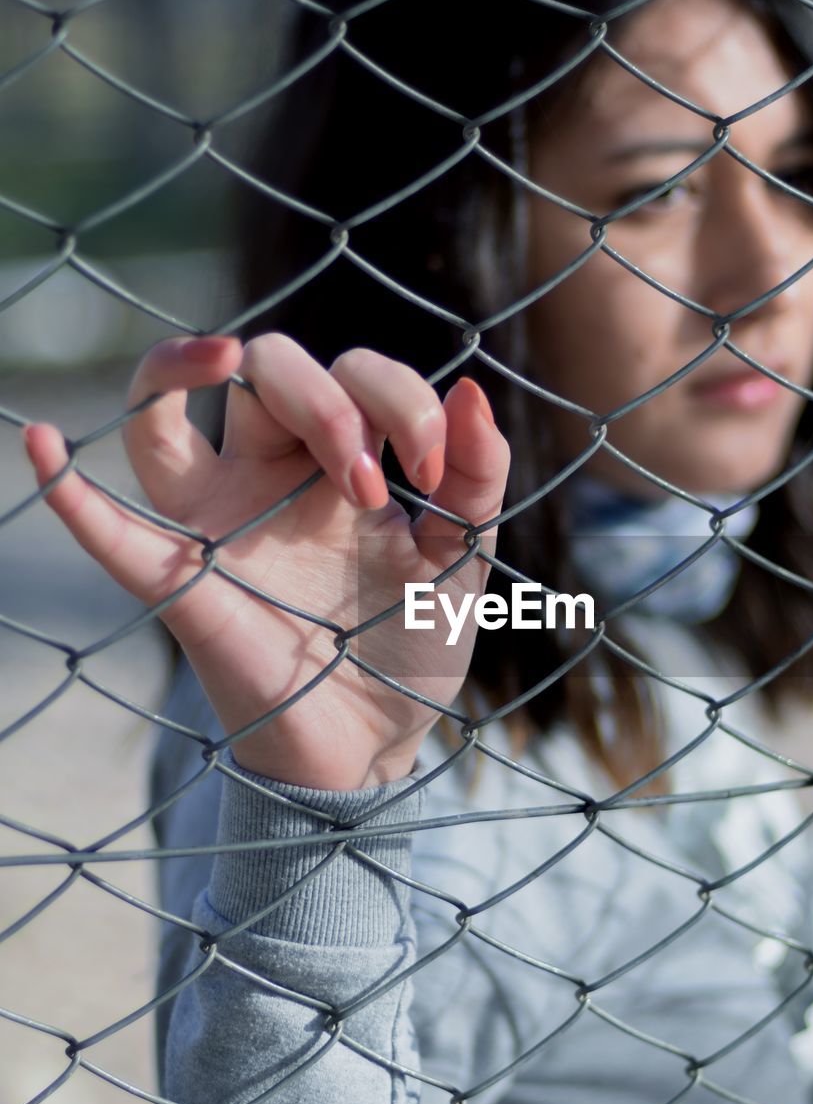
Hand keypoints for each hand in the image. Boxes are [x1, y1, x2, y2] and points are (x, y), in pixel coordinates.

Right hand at [22, 334, 509, 789]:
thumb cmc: (412, 651)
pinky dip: (68, 492)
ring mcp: (218, 524)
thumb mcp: (463, 564)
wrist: (374, 748)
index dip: (400, 399)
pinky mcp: (180, 585)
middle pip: (263, 371)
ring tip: (218, 355)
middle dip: (325, 401)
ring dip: (177, 368)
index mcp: (343, 463)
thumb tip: (473, 390)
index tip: (433, 473)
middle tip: (368, 485)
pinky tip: (41, 443)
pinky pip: (111, 531)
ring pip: (164, 415)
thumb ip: (477, 481)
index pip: (353, 374)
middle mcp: (272, 477)